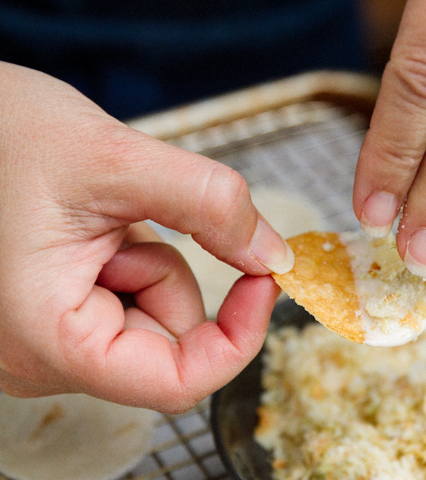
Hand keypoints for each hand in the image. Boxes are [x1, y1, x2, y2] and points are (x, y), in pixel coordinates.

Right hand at [0, 62, 292, 412]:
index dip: (238, 337)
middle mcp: (40, 359)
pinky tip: (93, 230)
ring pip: (157, 323)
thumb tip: (272, 255)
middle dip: (173, 276)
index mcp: (46, 337)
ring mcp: (47, 345)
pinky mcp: (57, 323)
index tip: (264, 278)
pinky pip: (132, 307)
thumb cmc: (4, 134)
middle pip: (171, 347)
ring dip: (153, 264)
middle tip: (129, 219)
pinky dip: (136, 264)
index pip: (177, 383)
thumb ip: (209, 205)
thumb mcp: (117, 159)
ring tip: (99, 219)